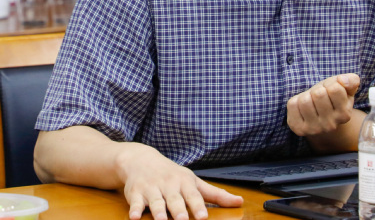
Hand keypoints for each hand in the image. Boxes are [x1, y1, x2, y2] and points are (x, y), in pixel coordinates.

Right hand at [117, 143, 242, 219]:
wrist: (141, 160)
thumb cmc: (172, 175)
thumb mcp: (194, 181)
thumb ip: (216, 194)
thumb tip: (240, 202)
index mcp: (184, 183)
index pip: (193, 195)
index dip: (198, 206)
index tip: (203, 216)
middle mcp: (168, 185)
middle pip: (174, 200)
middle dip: (179, 210)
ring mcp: (151, 189)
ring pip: (156, 202)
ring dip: (159, 212)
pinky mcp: (135, 194)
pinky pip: (135, 203)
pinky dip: (134, 209)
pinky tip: (135, 217)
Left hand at [287, 74, 359, 136]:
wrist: (319, 118)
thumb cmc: (331, 98)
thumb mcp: (344, 88)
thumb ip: (351, 81)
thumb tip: (343, 81)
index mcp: (345, 114)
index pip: (335, 89)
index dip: (330, 85)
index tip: (330, 91)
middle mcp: (331, 125)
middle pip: (318, 94)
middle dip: (317, 90)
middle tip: (319, 97)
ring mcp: (314, 129)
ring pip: (305, 100)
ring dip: (306, 96)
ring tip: (311, 102)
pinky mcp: (299, 129)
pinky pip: (292, 105)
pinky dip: (295, 101)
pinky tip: (302, 108)